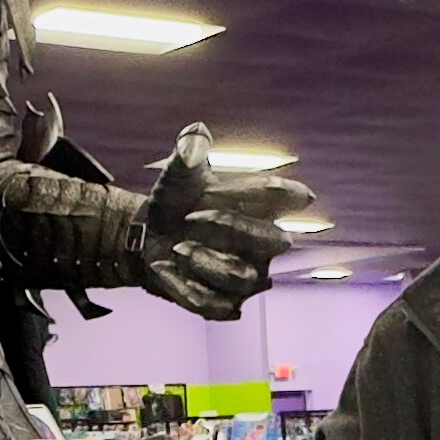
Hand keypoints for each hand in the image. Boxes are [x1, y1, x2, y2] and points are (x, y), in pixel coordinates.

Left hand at [136, 126, 315, 321]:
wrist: (146, 237)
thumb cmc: (175, 203)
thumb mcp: (178, 174)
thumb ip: (188, 152)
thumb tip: (195, 133)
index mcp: (265, 208)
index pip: (292, 198)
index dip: (273, 191)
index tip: (225, 187)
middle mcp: (267, 245)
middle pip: (276, 240)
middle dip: (229, 227)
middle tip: (190, 217)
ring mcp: (250, 279)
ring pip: (242, 277)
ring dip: (203, 260)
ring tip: (176, 246)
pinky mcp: (226, 306)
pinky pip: (213, 304)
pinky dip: (183, 286)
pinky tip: (165, 267)